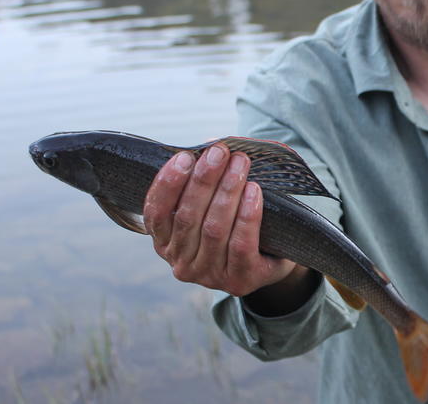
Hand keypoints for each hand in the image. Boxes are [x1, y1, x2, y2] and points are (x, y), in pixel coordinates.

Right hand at [143, 143, 303, 297]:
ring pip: (214, 229)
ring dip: (227, 191)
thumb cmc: (233, 226)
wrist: (271, 261)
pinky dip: (246, 215)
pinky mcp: (239, 281)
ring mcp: (210, 276)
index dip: (168, 184)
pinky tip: (253, 192)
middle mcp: (182, 263)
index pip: (156, 214)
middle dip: (204, 180)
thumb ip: (201, 184)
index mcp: (165, 244)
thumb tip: (207, 146)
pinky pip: (241, 244)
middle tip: (220, 152)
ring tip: (240, 164)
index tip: (185, 157)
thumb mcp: (210, 208)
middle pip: (188, 217)